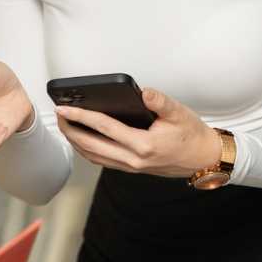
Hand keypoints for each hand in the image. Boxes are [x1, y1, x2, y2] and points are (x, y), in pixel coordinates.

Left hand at [54, 87, 219, 177]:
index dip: (81, 116)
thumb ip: (159, 101)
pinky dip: (87, 150)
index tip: (64, 108)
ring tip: (64, 125)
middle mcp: (134, 159)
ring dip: (76, 141)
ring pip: (93, 156)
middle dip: (70, 130)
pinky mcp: (131, 169)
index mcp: (144, 145)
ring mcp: (131, 167)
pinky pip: (102, 161)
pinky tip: (81, 138)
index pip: (104, 128)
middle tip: (57, 115)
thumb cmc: (192, 135)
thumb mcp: (180, 113)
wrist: (204, 159)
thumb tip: (143, 92)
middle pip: (91, 145)